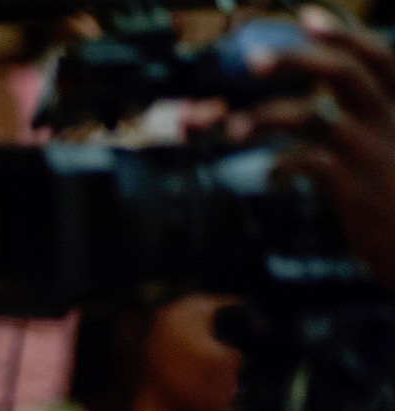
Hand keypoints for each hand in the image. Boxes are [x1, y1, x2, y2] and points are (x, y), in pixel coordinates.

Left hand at [235, 15, 394, 288]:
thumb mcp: (390, 155)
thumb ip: (362, 125)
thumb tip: (314, 109)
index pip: (379, 56)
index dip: (343, 34)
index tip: (306, 16)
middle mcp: (390, 123)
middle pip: (342, 72)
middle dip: (296, 59)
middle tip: (254, 61)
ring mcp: (370, 154)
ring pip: (314, 115)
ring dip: (267, 117)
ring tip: (236, 130)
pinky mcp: (352, 189)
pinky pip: (305, 162)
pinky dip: (279, 164)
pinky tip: (270, 176)